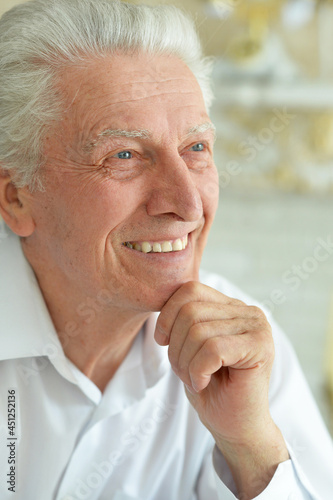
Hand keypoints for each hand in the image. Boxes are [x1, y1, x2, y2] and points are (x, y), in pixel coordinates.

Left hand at [154, 281, 288, 497]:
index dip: (168, 316)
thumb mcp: (189, 345)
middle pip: (190, 311)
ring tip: (195, 379)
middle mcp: (248, 311)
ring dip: (186, 363)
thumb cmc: (211, 388)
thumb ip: (185, 318)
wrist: (235, 428)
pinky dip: (197, 371)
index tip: (163, 342)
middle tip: (185, 371)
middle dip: (176, 346)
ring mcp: (257, 327)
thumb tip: (162, 297)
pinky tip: (203, 383)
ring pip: (198, 332)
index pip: (190, 289)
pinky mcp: (260, 347)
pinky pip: (212, 349)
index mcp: (231, 306)